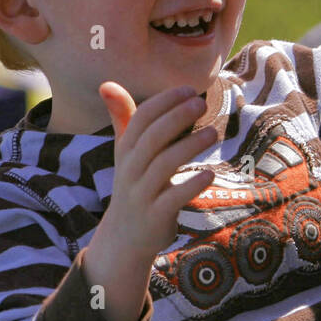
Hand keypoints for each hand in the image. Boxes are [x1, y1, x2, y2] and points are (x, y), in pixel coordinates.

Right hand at [80, 83, 216, 320]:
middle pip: (151, 138)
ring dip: (189, 146)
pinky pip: (172, 199)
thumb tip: (107, 83)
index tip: (188, 89)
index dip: (163, 102)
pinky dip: (191, 185)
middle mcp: (130, 169)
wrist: (125, 237)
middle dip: (176, 118)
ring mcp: (141, 194)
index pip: (140, 119)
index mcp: (125, 150)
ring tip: (213, 133)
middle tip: (201, 103)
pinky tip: (210, 174)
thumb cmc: (133, 183)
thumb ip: (123, 118)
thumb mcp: (125, 152)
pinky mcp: (155, 217)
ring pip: (163, 166)